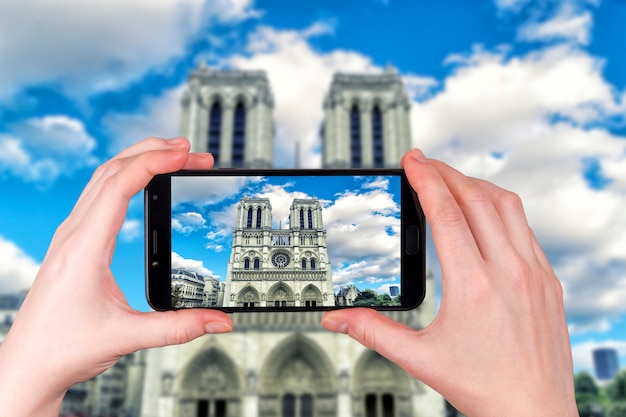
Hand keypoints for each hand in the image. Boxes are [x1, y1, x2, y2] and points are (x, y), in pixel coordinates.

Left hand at [0, 137, 232, 416]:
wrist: (28, 364)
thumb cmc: (64, 348)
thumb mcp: (127, 337)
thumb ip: (179, 327)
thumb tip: (221, 321)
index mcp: (84, 248)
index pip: (119, 185)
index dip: (154, 162)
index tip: (186, 154)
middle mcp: (73, 234)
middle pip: (111, 170)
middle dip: (153, 152)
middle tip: (191, 151)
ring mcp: (71, 235)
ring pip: (103, 178)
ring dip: (138, 160)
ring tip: (174, 157)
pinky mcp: (74, 242)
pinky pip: (99, 194)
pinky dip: (126, 176)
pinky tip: (143, 181)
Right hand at [321, 149, 577, 416]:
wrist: (534, 412)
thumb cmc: (480, 387)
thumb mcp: (419, 359)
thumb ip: (372, 331)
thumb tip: (333, 318)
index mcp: (473, 287)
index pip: (447, 214)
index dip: (426, 180)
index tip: (412, 159)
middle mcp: (510, 272)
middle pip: (476, 199)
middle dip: (447, 172)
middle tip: (424, 163)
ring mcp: (535, 273)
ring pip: (507, 206)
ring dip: (476, 185)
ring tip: (452, 181)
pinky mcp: (549, 280)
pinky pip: (525, 228)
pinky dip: (500, 209)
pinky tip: (484, 214)